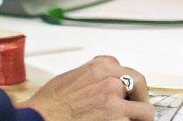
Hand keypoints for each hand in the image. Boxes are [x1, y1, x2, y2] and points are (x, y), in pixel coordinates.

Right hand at [19, 54, 151, 120]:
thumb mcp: (71, 77)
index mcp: (101, 67)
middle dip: (141, 97)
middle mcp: (112, 81)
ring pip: (144, 111)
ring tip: (136, 120)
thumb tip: (99, 83)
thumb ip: (91, 77)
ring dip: (139, 115)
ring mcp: (116, 103)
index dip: (128, 85)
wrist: (38, 118)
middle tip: (139, 108)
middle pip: (140, 85)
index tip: (129, 92)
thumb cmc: (47, 103)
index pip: (126, 70)